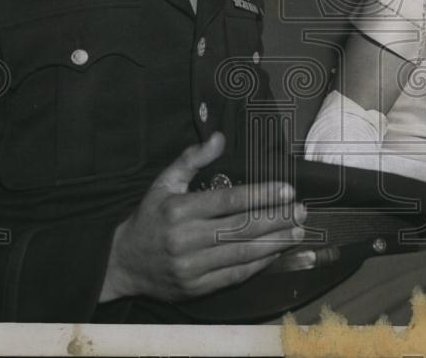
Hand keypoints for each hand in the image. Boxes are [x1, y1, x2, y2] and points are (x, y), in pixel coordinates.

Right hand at [100, 132, 304, 302]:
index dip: (261, 195)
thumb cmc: (150, 217)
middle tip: (301, 210)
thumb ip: (192, 159)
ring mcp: (191, 267)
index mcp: (179, 210)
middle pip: (240, 228)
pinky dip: (259, 264)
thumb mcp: (164, 182)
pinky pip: (235, 275)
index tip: (287, 189)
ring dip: (275, 243)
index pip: (228, 200)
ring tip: (297, 231)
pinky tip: (276, 252)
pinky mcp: (197, 288)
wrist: (123, 263)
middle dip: (276, 219)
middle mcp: (185, 240)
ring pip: (242, 253)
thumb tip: (219, 137)